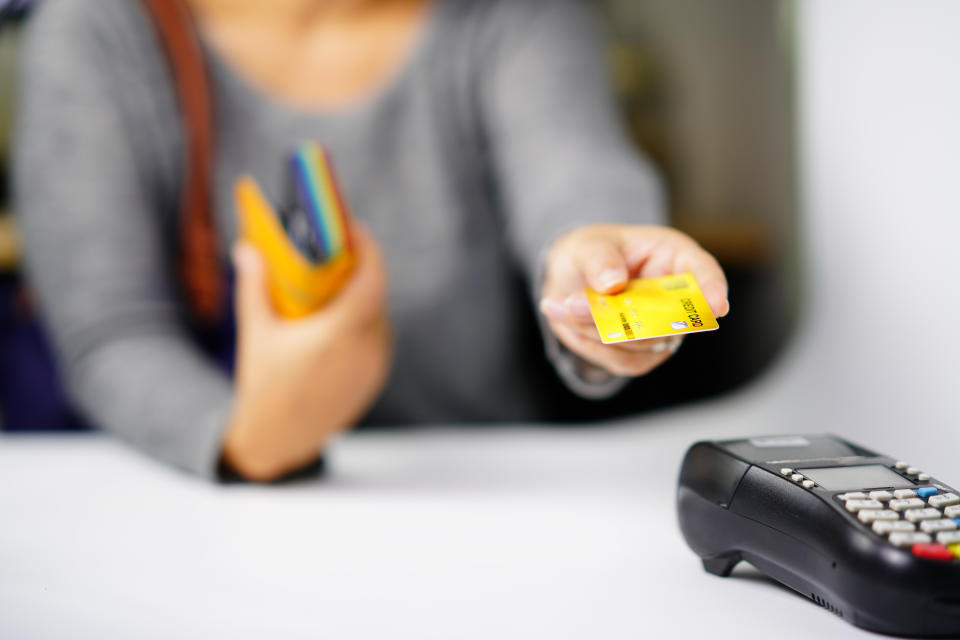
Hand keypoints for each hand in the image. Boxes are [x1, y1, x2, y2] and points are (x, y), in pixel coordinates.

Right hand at [222, 225, 392, 480]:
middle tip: (338, 253)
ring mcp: (374, 365)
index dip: (369, 248)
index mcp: (339, 332)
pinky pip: (378, 339)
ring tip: (336, 287)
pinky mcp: (374, 379)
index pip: (372, 278)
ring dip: (363, 298)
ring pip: (379, 317)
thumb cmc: (264, 386)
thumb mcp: (257, 332)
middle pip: (376, 293)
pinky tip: (341, 321)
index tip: (353, 231)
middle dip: (361, 269)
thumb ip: (254, 286)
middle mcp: (365, 348)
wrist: (278, 439)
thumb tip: (247, 249)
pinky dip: (364, 324)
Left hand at [539, 225, 728, 377]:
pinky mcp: (642, 355)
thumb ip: (598, 259)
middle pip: (669, 320)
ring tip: (564, 304)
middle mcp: (676, 298)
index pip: (704, 273)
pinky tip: (570, 318)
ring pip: (639, 344)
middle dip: (619, 317)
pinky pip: (621, 360)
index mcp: (674, 257)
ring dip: (595, 328)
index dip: (713, 289)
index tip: (717, 306)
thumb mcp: (588, 244)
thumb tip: (612, 281)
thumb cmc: (592, 253)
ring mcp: (663, 331)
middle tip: (572, 303)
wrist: (572, 278)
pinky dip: (589, 342)